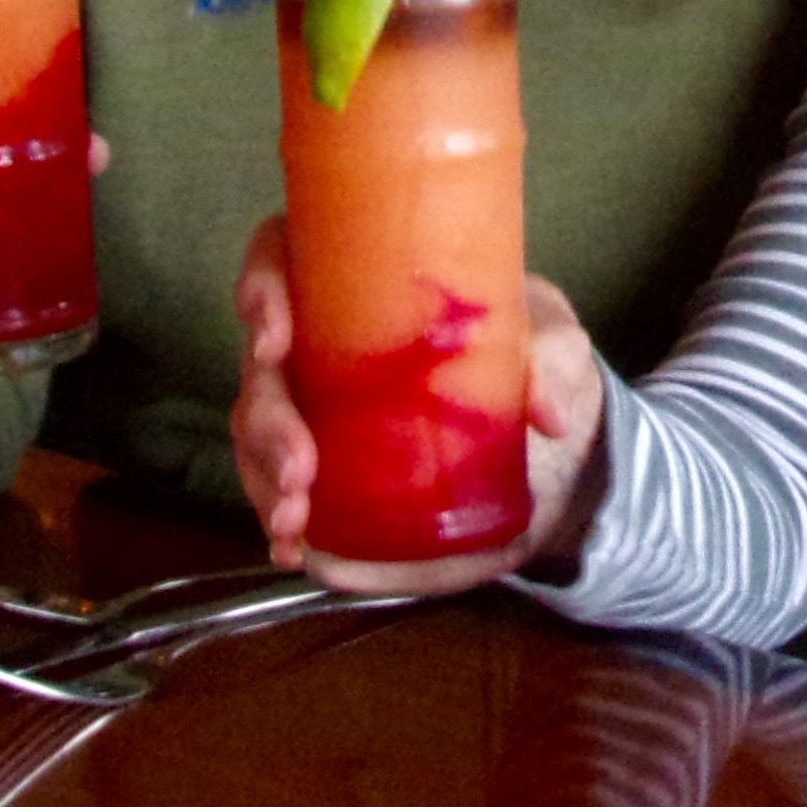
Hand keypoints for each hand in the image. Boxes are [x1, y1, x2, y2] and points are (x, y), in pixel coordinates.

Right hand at [231, 216, 607, 592]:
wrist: (537, 420)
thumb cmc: (525, 349)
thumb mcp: (550, 340)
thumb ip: (549, 360)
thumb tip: (549, 414)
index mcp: (355, 279)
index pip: (281, 260)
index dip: (261, 291)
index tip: (276, 337)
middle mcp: (319, 339)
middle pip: (261, 365)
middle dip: (268, 416)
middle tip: (300, 465)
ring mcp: (314, 405)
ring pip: (256, 429)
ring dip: (265, 474)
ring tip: (296, 515)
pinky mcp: (323, 465)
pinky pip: (277, 484)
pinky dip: (277, 517)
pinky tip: (292, 546)